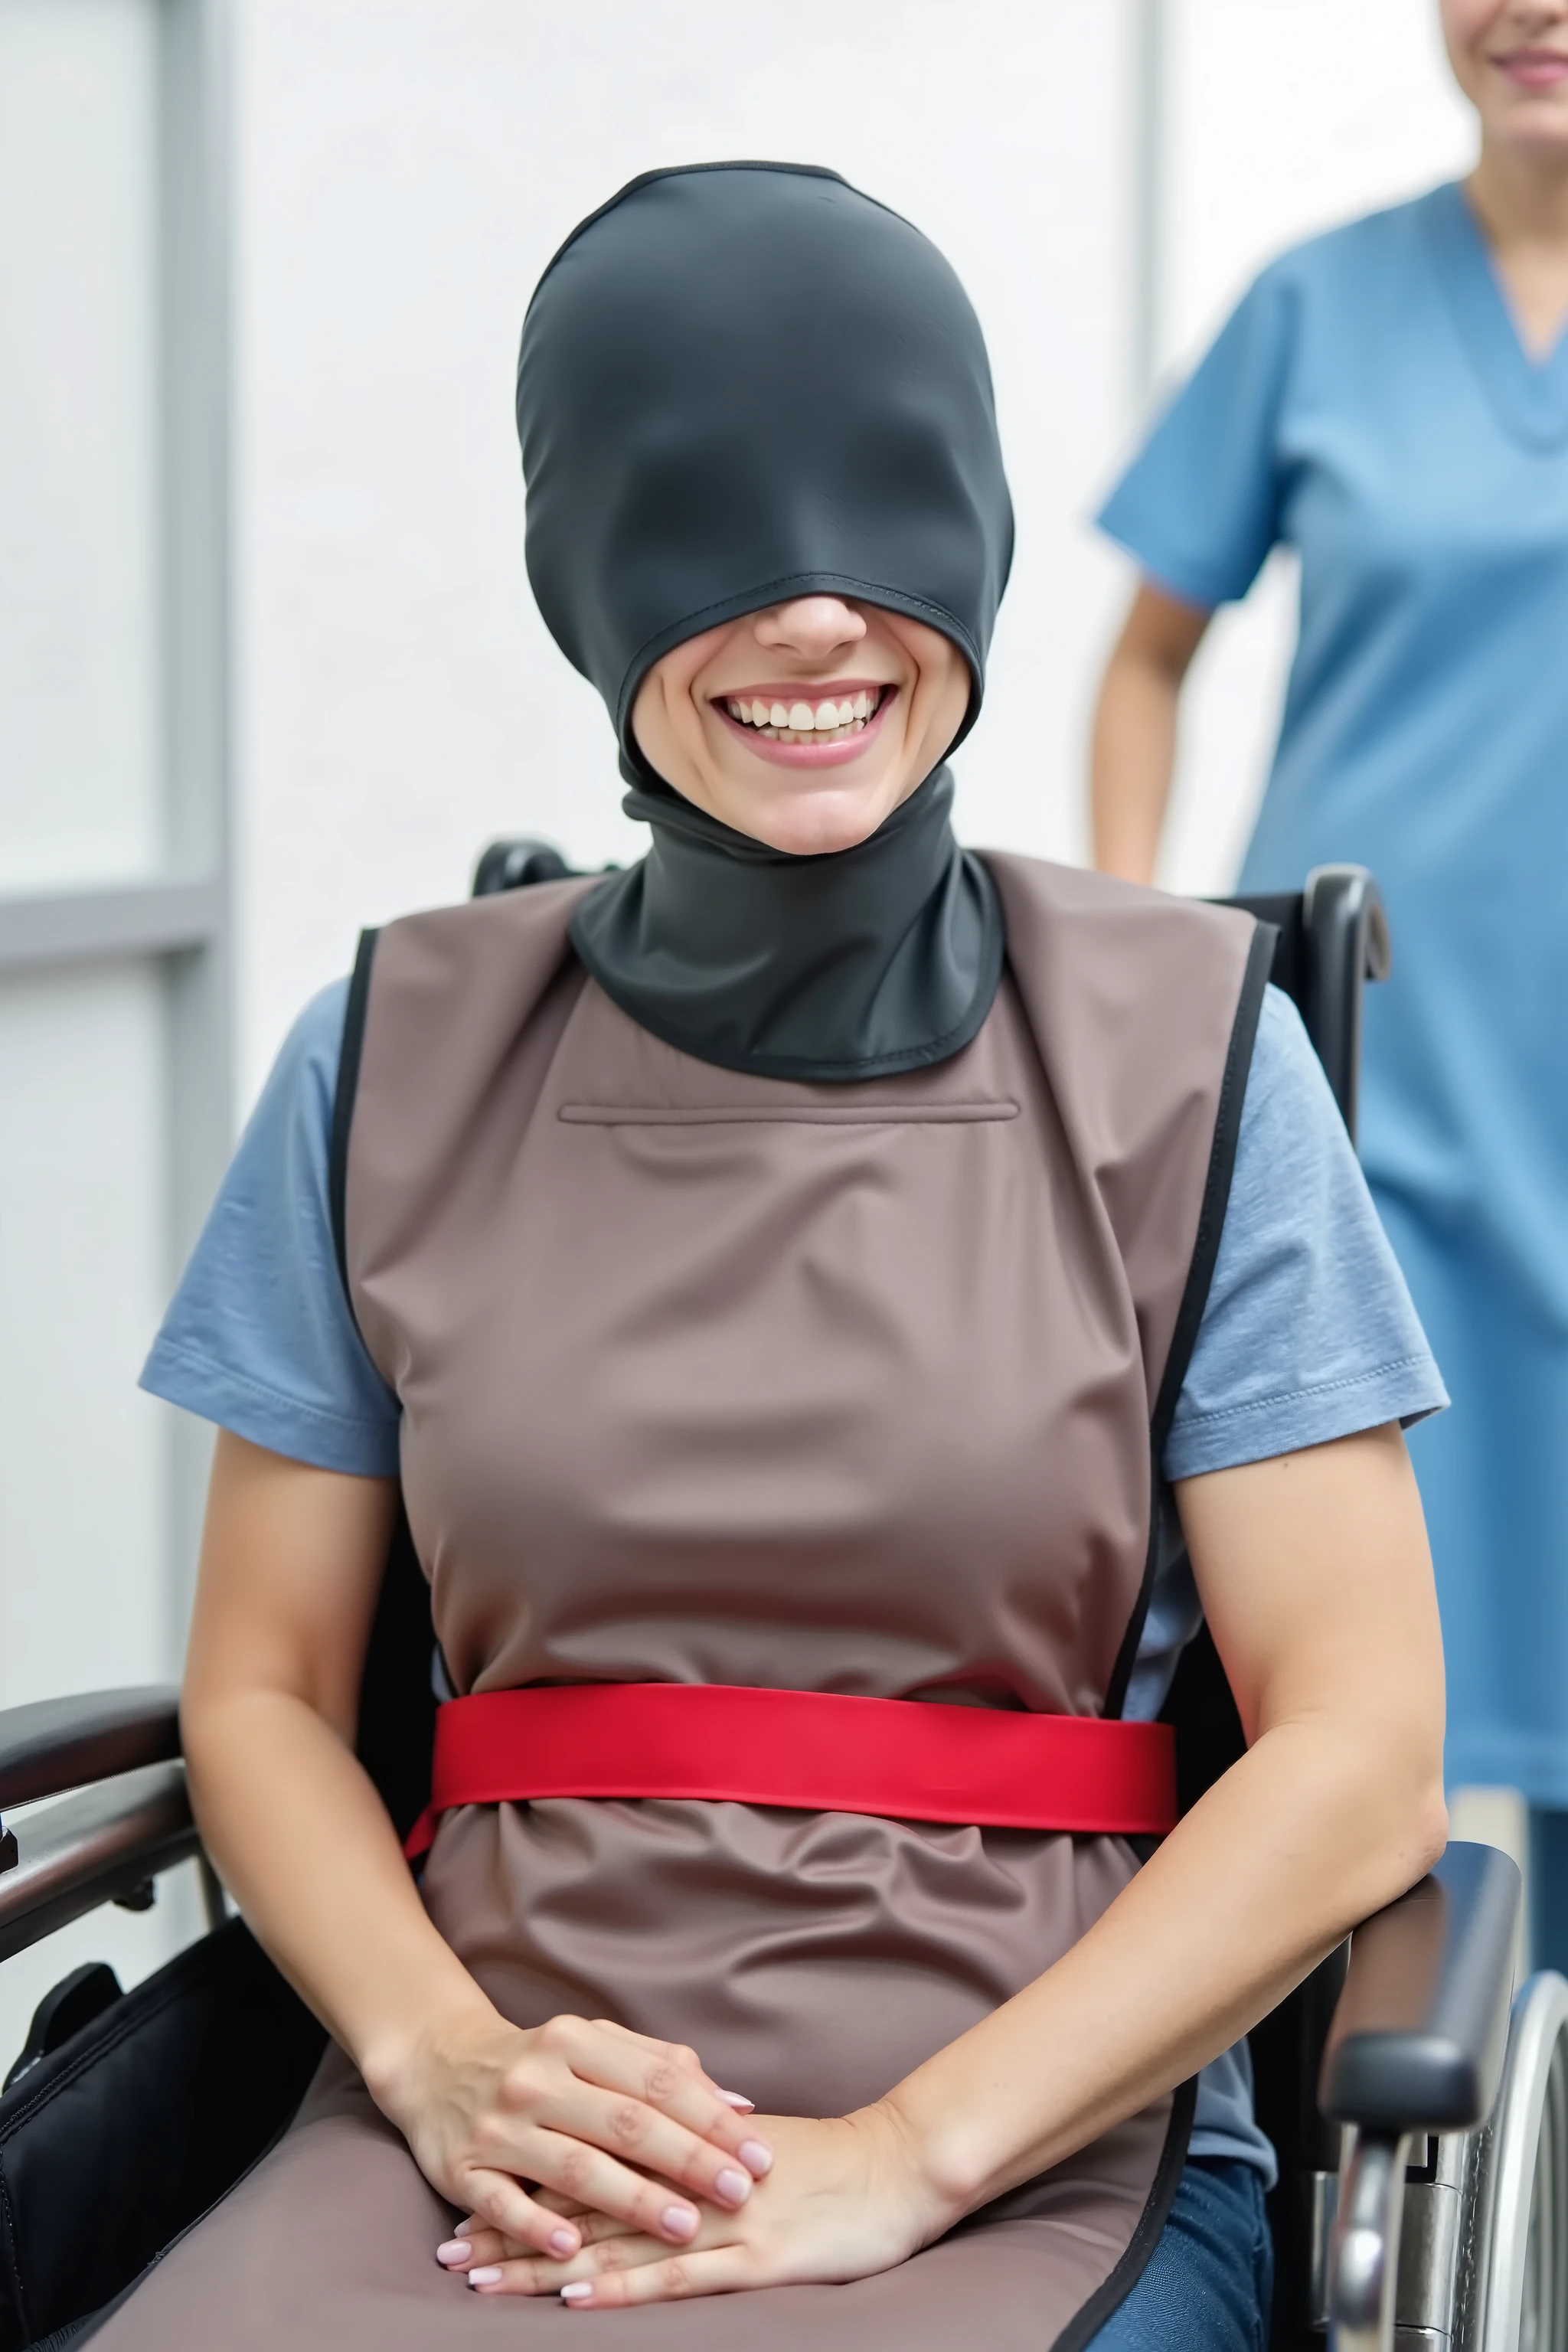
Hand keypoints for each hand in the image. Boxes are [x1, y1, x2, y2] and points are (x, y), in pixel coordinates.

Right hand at [370, 2004, 772, 2260]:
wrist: (438, 2063)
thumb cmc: (541, 2061)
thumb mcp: (596, 2046)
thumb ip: (665, 2070)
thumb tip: (741, 2105)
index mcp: (576, 2040)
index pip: (657, 2081)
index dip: (711, 2118)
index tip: (758, 2153)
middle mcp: (538, 2078)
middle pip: (624, 2122)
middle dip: (687, 2160)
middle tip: (738, 2191)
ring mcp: (498, 2124)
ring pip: (573, 2166)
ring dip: (632, 2198)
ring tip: (683, 2226)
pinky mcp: (461, 2167)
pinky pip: (502, 2202)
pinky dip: (536, 2225)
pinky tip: (570, 2248)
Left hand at [434, 2104, 950, 2304]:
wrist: (896, 2167)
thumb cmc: (823, 2162)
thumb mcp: (743, 2144)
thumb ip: (686, 2143)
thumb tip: (632, 2146)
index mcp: (684, 2143)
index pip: (586, 2163)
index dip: (526, 2187)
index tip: (469, 2203)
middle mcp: (691, 2177)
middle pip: (584, 2204)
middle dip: (514, 2231)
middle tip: (453, 2253)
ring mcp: (722, 2217)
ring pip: (615, 2241)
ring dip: (543, 2264)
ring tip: (484, 2281)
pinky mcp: (756, 2256)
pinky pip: (678, 2274)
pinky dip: (622, 2284)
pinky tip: (576, 2294)